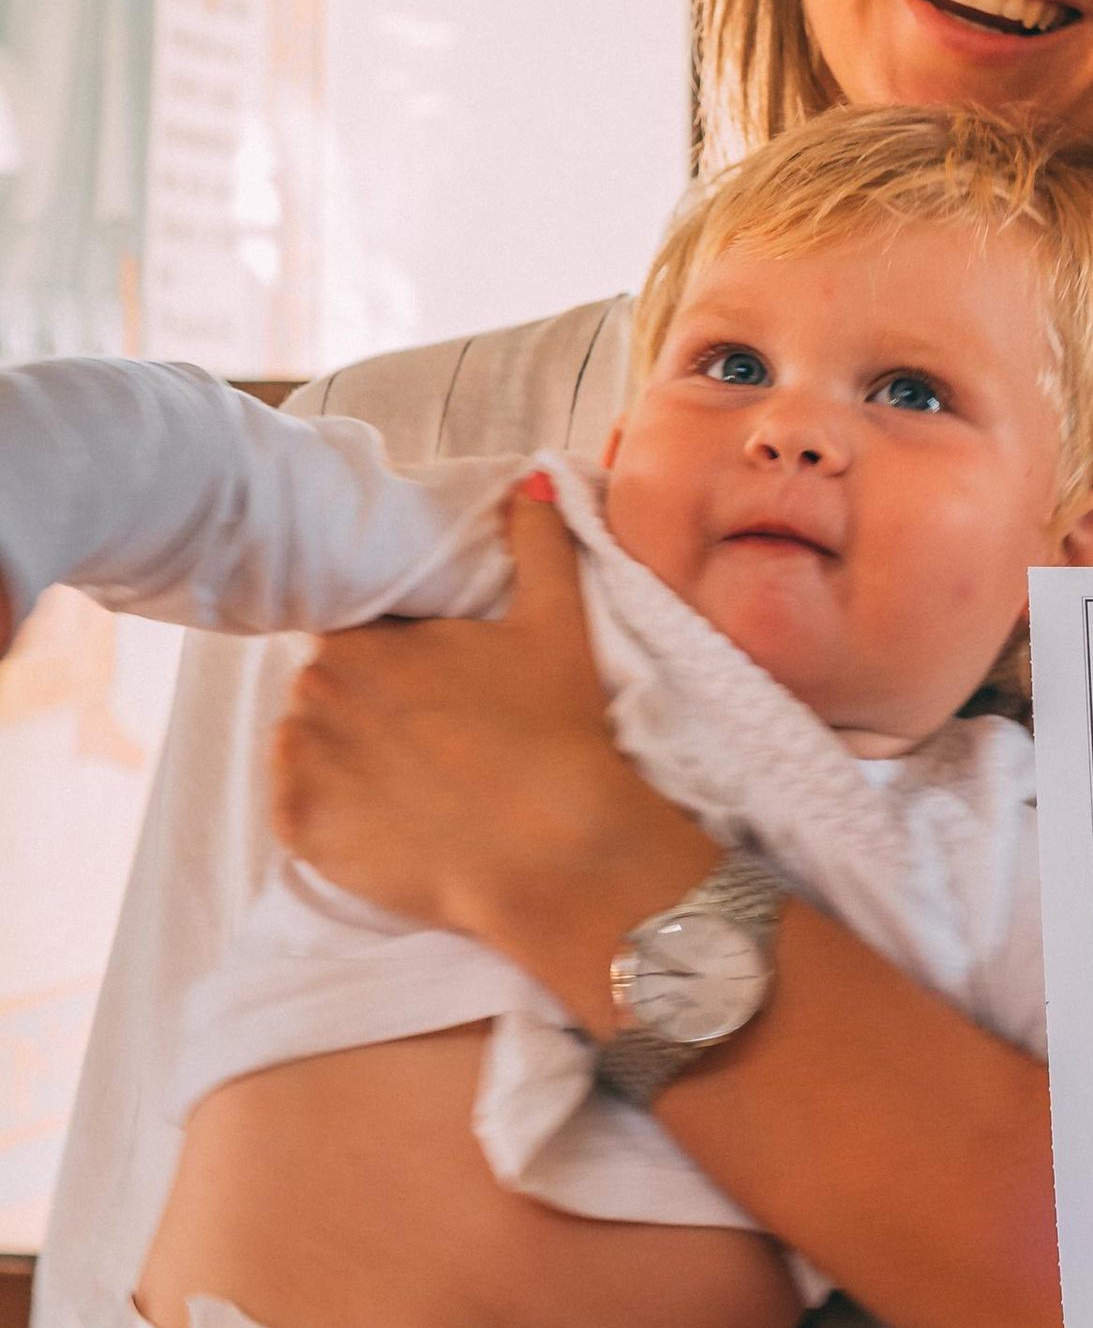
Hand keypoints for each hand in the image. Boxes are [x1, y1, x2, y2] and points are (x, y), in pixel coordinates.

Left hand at [273, 482, 701, 975]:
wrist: (554, 849)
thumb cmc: (555, 729)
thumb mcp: (557, 621)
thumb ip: (539, 541)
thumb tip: (535, 478)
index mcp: (359, 638)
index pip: (355, 636)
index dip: (395, 662)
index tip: (434, 689)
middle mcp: (313, 694)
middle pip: (329, 692)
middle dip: (368, 709)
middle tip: (433, 740)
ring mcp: (302, 767)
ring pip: (310, 750)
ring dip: (346, 760)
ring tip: (416, 785)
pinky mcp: (301, 833)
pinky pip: (301, 813)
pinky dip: (334, 817)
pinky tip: (393, 820)